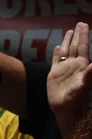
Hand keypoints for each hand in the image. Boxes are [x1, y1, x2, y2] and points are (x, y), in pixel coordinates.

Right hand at [47, 22, 91, 138]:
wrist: (64, 109)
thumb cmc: (75, 99)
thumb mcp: (83, 85)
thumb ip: (89, 73)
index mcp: (81, 65)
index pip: (83, 46)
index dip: (84, 36)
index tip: (84, 25)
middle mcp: (73, 65)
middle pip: (76, 46)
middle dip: (78, 35)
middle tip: (80, 24)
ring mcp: (64, 69)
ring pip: (66, 51)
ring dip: (68, 41)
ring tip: (69, 31)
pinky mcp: (54, 74)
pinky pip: (56, 60)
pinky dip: (57, 53)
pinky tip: (58, 48)